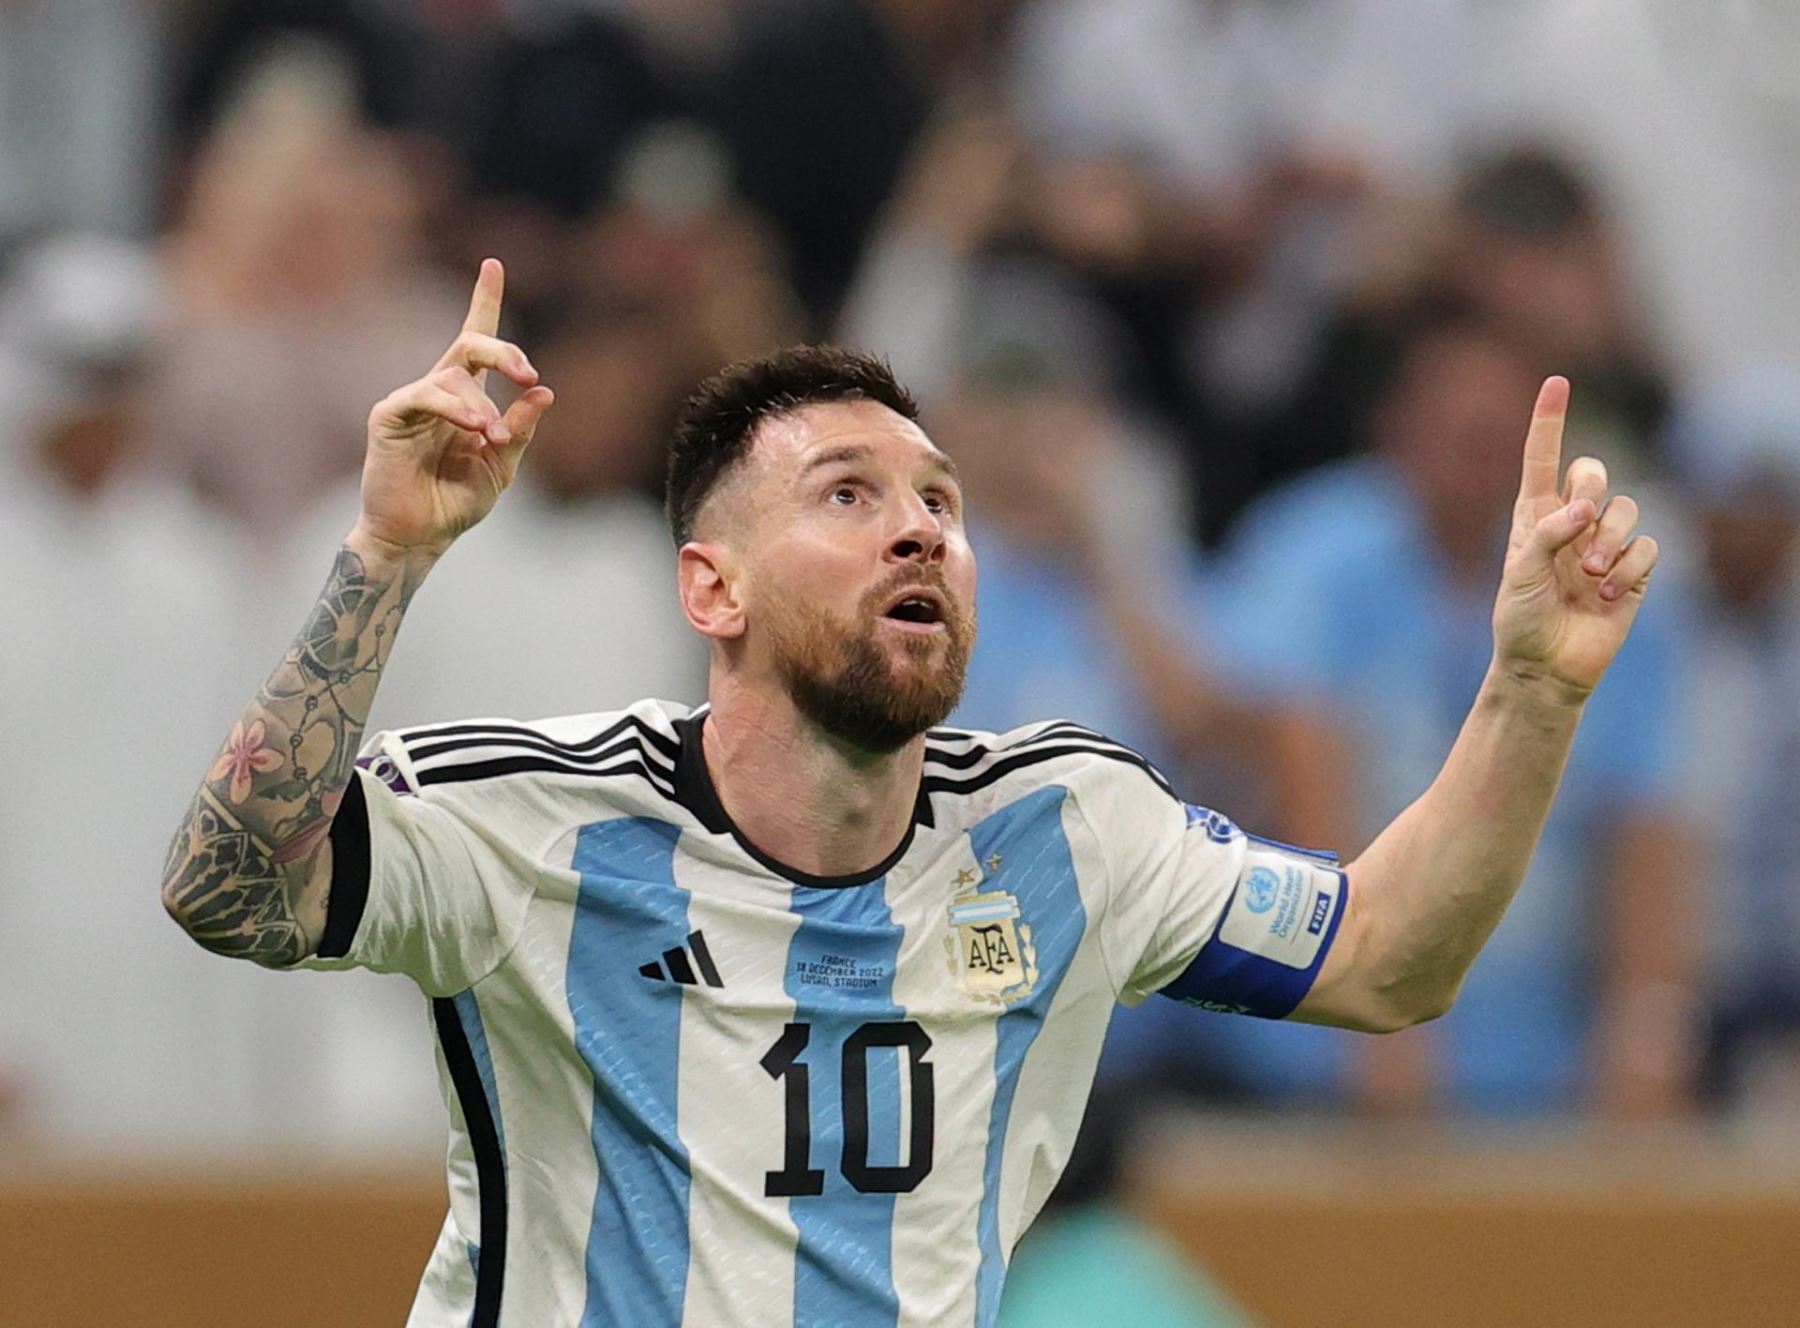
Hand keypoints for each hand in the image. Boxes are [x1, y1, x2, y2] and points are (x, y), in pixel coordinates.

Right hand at [355, 259, 554, 556]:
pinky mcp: (389, 416)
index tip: (492, 263)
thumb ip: (521, 429)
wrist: (420, 537)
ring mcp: (411, 401)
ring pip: (453, 376)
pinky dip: (456, 409)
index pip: (475, 340)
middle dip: (502, 351)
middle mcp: (438, 391)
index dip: (483, 300)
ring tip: (493, 438)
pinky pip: (425, 396)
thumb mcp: (502, 466)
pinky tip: (475, 429)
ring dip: (482, 407)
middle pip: (469, 344)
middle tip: (527, 374)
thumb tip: (545, 391)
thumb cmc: (456, 502)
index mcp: (466, 398)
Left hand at [1491, 377, 1659, 700]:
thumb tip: (1585, 509)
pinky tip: (1607, 594)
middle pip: (1595, 471)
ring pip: (1626, 508)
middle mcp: (1571, 522)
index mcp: (1534, 516)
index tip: (1557, 381)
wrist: (1545, 667)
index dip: (1550, 420)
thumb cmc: (1521, 620)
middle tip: (1579, 520)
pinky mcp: (1633, 571)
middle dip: (1593, 487)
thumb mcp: (1520, 574)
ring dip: (1609, 540)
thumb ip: (1547, 534)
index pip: (1543, 459)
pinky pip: (1647, 546)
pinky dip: (1628, 568)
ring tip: (1590, 575)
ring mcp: (1604, 545)